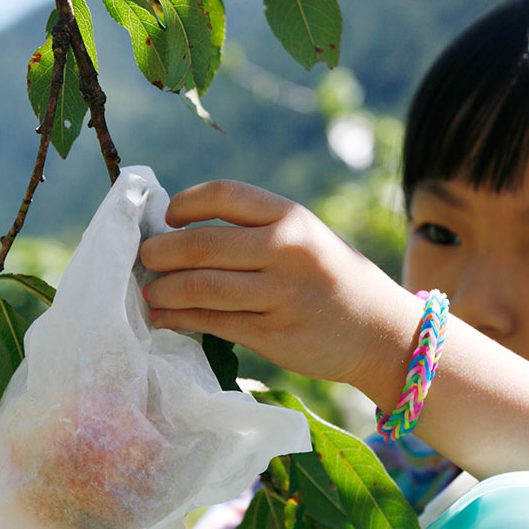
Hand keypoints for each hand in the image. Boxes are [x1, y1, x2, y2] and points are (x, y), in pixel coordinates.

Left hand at [140, 179, 419, 394]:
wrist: (383, 334)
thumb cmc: (335, 281)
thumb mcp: (308, 240)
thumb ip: (258, 232)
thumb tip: (181, 233)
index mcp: (293, 217)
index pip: (223, 194)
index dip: (184, 203)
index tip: (167, 218)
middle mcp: (286, 251)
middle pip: (200, 244)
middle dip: (160, 252)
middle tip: (145, 259)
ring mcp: (279, 295)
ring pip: (199, 287)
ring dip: (162, 291)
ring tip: (149, 293)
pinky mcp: (272, 334)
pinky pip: (213, 322)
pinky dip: (180, 319)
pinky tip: (165, 318)